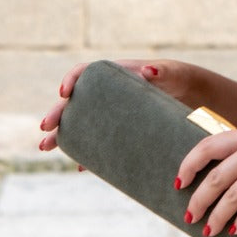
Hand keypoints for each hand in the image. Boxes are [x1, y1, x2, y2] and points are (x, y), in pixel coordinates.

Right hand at [38, 59, 195, 152]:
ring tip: (45, 147)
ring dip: (61, 135)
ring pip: (79, 123)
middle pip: (75, 102)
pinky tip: (79, 166)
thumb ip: (163, 71)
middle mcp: (107, 94)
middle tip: (45, 128)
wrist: (192, 96)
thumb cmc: (180, 78)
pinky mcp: (119, 132)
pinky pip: (97, 143)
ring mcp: (111, 114)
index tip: (64, 93)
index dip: (71, 80)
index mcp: (115, 75)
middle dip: (57, 114)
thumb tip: (149, 70)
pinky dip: (88, 154)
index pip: (85, 73)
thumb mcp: (174, 73)